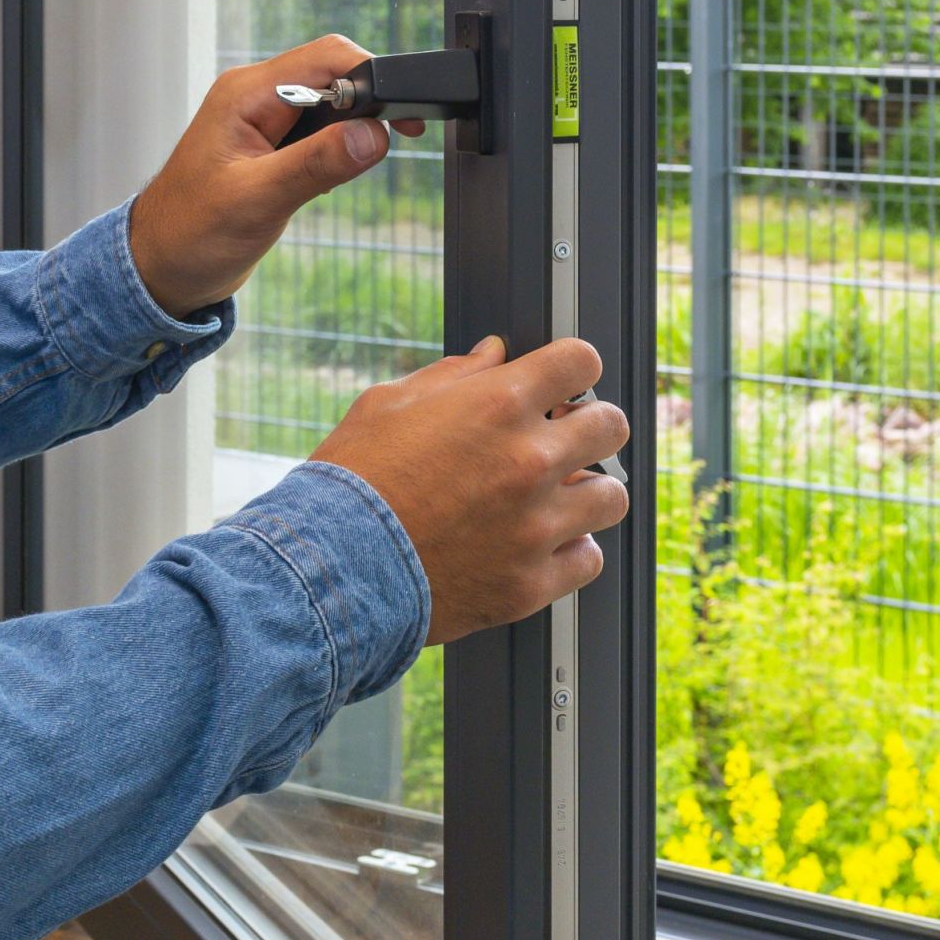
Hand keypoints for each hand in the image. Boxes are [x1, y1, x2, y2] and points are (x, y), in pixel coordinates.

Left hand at [125, 35, 421, 319]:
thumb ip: (317, 164)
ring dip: (349, 132)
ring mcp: (262, 121)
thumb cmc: (190, 233)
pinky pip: (318, 132)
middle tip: (386, 145)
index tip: (401, 117)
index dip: (372, 78)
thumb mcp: (259, 200)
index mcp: (247, 94)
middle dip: (367, 105)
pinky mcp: (270, 147)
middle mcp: (255, 97)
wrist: (159, 267)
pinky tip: (323, 183)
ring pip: (329, 104)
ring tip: (339, 175)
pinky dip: (335, 151)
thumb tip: (373, 135)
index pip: (327, 58)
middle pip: (333, 74)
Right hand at [311, 337, 630, 644]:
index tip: (566, 382)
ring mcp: (535, 526)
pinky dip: (571, 551)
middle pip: (612, 425)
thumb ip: (452, 376)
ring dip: (587, 491)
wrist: (328, 570)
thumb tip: (493, 356)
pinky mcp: (530, 583)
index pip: (582, 362)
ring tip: (556, 497)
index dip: (575, 368)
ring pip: (611, 497)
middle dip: (591, 425)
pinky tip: (541, 545)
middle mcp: (528, 462)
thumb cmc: (349, 483)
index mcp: (497, 405)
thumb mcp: (386, 405)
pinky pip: (589, 560)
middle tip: (566, 439)